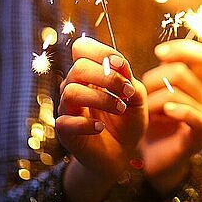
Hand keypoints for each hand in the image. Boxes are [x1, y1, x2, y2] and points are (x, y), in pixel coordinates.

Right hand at [56, 36, 147, 182]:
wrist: (122, 154)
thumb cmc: (128, 120)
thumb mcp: (136, 97)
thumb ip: (129, 79)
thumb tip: (119, 64)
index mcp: (90, 73)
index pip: (82, 48)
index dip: (100, 51)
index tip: (121, 65)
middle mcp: (74, 86)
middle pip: (78, 68)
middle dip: (107, 77)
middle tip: (127, 92)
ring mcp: (67, 108)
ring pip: (71, 92)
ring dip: (101, 99)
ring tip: (120, 109)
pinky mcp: (65, 131)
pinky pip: (65, 122)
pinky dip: (87, 124)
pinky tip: (101, 127)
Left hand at [140, 39, 201, 194]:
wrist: (152, 157)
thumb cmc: (152, 120)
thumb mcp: (155, 91)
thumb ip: (161, 72)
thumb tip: (160, 50)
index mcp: (198, 82)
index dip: (182, 49)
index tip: (159, 53)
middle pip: (181, 72)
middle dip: (153, 80)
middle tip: (141, 94)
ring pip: (177, 93)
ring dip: (154, 101)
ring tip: (147, 112)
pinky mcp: (200, 134)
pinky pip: (195, 116)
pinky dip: (180, 110)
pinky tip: (167, 111)